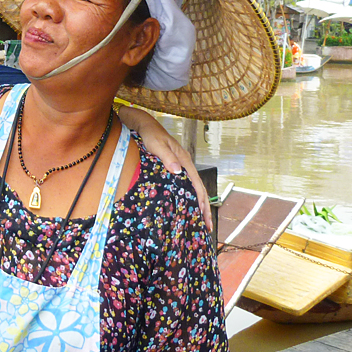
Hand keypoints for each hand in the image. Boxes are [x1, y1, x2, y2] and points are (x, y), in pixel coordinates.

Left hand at [118, 106, 212, 231]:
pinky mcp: (173, 168)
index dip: (201, 201)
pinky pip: (185, 186)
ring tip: (202, 223)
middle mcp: (185, 164)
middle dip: (204, 209)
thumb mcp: (156, 144)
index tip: (204, 216)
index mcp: (184, 160)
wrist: (143, 124)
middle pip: (199, 189)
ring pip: (193, 189)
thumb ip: (166, 157)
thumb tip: (178, 172)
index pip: (197, 184)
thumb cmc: (149, 134)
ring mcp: (180, 167)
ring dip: (199, 206)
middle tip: (208, 227)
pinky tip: (187, 208)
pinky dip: (189, 199)